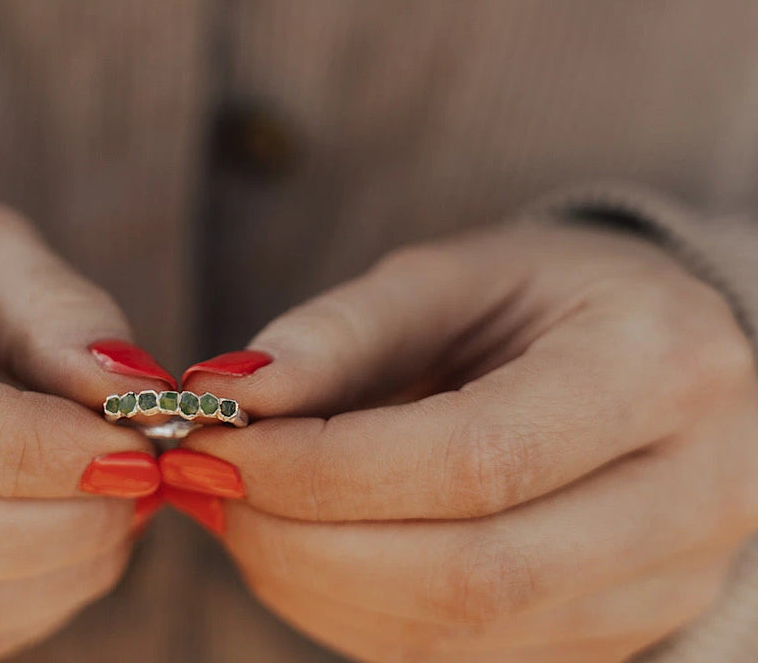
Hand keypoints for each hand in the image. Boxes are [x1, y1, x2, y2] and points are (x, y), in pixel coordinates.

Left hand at [169, 223, 757, 661]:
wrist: (654, 356)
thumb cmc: (549, 297)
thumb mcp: (457, 275)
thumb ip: (346, 332)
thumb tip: (235, 394)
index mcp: (661, 372)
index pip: (478, 460)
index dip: (328, 467)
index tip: (222, 441)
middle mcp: (687, 499)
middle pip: (471, 573)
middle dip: (305, 541)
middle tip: (213, 484)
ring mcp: (656, 589)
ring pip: (458, 633)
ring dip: (313, 584)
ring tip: (242, 512)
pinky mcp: (605, 637)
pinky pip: (456, 656)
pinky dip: (350, 610)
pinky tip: (299, 550)